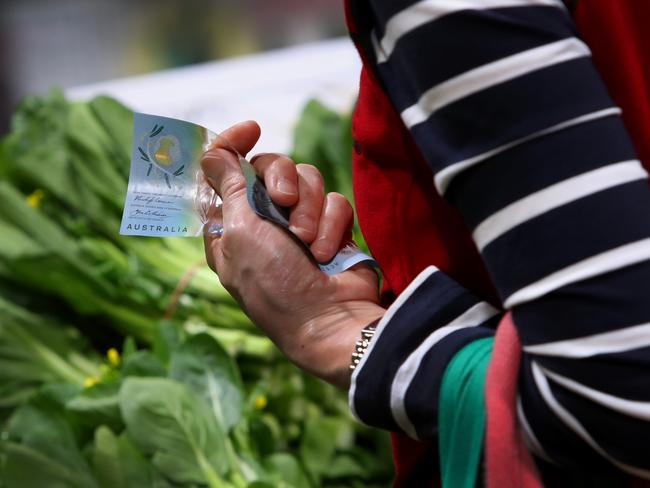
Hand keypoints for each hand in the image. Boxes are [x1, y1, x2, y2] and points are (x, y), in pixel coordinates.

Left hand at [201, 121, 383, 387]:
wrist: (327, 319)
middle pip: (271, 165)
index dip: (233, 143)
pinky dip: (331, 226)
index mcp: (229, 221)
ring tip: (307, 244)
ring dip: (307, 209)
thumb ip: (228, 186)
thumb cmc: (273, 284)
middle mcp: (263, 218)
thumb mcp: (239, 232)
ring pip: (308, 178)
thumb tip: (210, 152)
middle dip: (280, 179)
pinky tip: (326, 254)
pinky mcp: (331, 227)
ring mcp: (299, 222)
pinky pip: (335, 201)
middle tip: (283, 203)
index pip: (224, 168)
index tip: (251, 129)